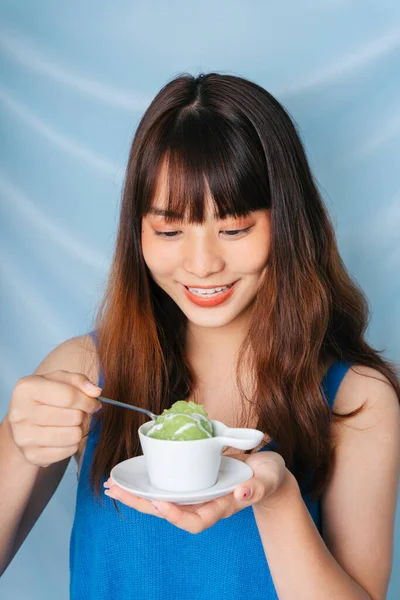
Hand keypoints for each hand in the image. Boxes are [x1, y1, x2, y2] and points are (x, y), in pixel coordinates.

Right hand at [8, 371, 101, 467]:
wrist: (22, 423)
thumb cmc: (45, 397)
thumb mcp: (59, 380)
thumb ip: (79, 381)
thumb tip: (95, 392)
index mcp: (26, 389)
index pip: (69, 396)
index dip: (88, 401)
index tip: (94, 403)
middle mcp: (20, 413)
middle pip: (73, 417)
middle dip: (81, 415)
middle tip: (76, 414)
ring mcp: (24, 437)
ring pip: (74, 436)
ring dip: (78, 430)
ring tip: (69, 425)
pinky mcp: (31, 456)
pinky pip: (68, 451)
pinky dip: (71, 444)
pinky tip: (62, 436)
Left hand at [104, 451, 291, 533]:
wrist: (267, 474)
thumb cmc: (268, 478)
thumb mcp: (268, 480)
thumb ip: (257, 488)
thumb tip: (242, 494)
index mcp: (222, 507)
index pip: (196, 521)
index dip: (176, 516)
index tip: (159, 504)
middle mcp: (205, 504)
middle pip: (169, 512)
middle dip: (141, 504)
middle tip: (116, 492)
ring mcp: (197, 494)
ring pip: (163, 500)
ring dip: (137, 495)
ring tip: (113, 487)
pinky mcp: (193, 482)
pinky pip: (167, 486)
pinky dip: (149, 482)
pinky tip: (133, 475)